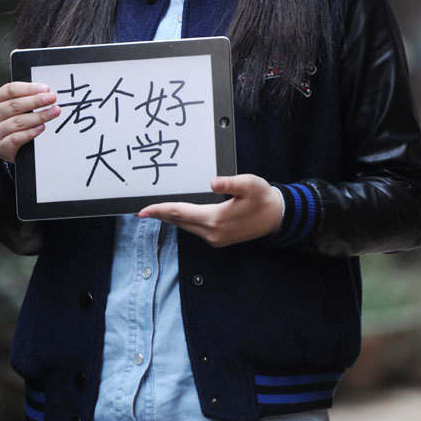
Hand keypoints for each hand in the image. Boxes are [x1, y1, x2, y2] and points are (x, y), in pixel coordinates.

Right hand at [0, 81, 60, 162]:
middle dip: (36, 101)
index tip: (45, 89)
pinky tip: (41, 128)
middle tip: (51, 98)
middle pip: (15, 105)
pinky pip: (16, 138)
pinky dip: (31, 132)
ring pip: (18, 121)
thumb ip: (28, 97)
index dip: (29, 88)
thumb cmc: (15, 122)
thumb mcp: (19, 107)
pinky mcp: (1, 146)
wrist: (8, 147)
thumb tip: (46, 92)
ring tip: (53, 112)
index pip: (11, 90)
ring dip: (39, 116)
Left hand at [137, 174, 282, 247]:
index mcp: (215, 219)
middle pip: (179, 222)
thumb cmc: (263, 198)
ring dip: (171, 219)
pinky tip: (179, 216)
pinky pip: (195, 229)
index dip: (160, 210)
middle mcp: (212, 232)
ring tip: (157, 211)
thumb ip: (230, 182)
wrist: (278, 217)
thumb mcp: (249, 184)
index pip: (180, 213)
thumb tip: (213, 182)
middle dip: (161, 215)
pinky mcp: (219, 238)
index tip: (143, 211)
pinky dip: (184, 221)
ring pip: (186, 227)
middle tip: (142, 210)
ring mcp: (215, 238)